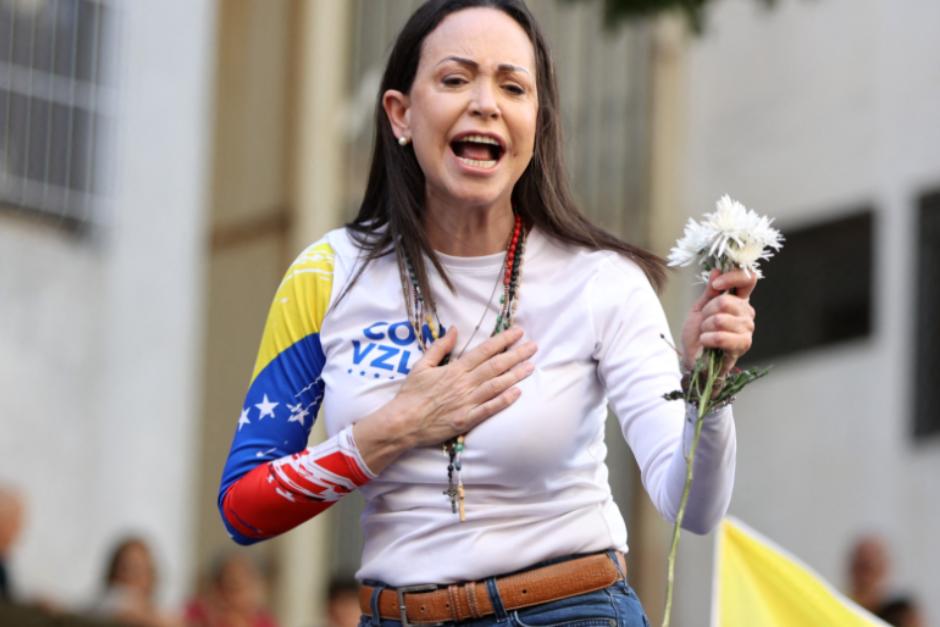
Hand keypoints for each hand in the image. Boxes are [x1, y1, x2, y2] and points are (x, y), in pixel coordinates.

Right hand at [392, 326, 536, 446]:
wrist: (402, 422)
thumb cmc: (411, 394)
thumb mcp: (421, 366)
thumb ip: (439, 347)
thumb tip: (453, 329)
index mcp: (454, 369)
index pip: (484, 350)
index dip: (503, 340)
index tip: (518, 332)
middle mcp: (464, 383)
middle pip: (495, 365)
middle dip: (516, 354)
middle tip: (534, 346)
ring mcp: (467, 402)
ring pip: (496, 385)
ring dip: (515, 375)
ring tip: (531, 366)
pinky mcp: (467, 420)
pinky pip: (489, 409)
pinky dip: (504, 400)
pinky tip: (518, 393)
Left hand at [680, 269, 756, 374]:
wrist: (693, 359)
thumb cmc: (697, 334)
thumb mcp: (699, 308)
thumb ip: (710, 291)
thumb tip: (716, 270)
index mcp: (739, 301)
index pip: (748, 278)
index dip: (732, 277)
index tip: (716, 285)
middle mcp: (747, 313)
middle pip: (726, 301)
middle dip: (707, 312)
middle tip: (704, 323)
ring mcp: (747, 329)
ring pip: (720, 319)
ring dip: (705, 327)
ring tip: (706, 334)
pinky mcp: (743, 345)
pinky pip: (720, 336)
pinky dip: (707, 339)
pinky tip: (706, 343)